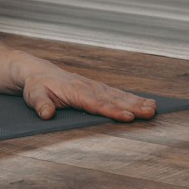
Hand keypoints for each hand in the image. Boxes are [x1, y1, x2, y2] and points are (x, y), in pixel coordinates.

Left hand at [22, 65, 156, 121]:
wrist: (36, 71)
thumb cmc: (36, 86)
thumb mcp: (34, 95)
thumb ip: (41, 105)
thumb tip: (46, 114)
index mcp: (75, 91)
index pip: (97, 104)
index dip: (113, 111)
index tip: (128, 118)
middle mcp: (88, 87)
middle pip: (114, 99)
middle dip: (133, 107)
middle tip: (150, 113)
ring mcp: (94, 86)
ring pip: (118, 95)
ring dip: (137, 102)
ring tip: (154, 108)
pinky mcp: (96, 88)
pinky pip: (116, 93)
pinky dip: (131, 98)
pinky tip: (144, 102)